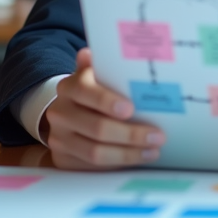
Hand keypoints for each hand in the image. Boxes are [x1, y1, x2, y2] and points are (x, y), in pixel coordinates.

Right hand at [43, 47, 165, 169]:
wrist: (68, 111)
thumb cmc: (95, 90)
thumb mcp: (98, 74)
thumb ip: (104, 65)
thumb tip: (99, 50)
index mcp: (70, 87)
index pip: (86, 92)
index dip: (107, 101)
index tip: (131, 109)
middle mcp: (60, 112)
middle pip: (96, 128)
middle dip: (130, 134)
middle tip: (158, 136)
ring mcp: (59, 137)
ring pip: (95, 153)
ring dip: (128, 154)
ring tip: (153, 150)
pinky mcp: (63, 158)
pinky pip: (92, 167)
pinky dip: (118, 164)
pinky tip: (137, 157)